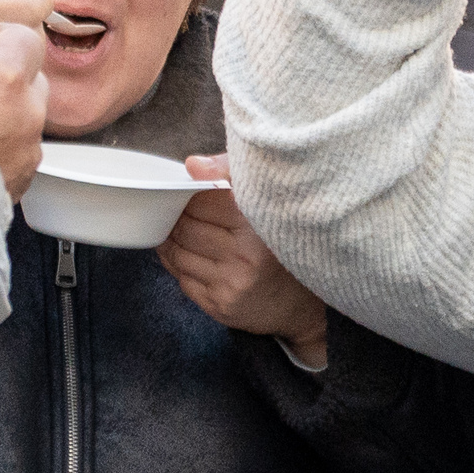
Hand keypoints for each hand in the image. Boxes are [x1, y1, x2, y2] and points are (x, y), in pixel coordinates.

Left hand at [159, 155, 330, 365]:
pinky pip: (182, 279)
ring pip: (177, 254)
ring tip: (182, 232)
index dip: (190, 195)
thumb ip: (230, 173)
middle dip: (177, 217)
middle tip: (180, 211)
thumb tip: (192, 165)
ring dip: (173, 241)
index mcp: (257, 224)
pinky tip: (189, 256)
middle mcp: (244, 257)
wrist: (300, 304)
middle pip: (185, 228)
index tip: (191, 193)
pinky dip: (178, 265)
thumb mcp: (268, 199)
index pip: (200, 201)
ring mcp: (230, 285)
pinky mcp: (219, 307)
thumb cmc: (282, 243)